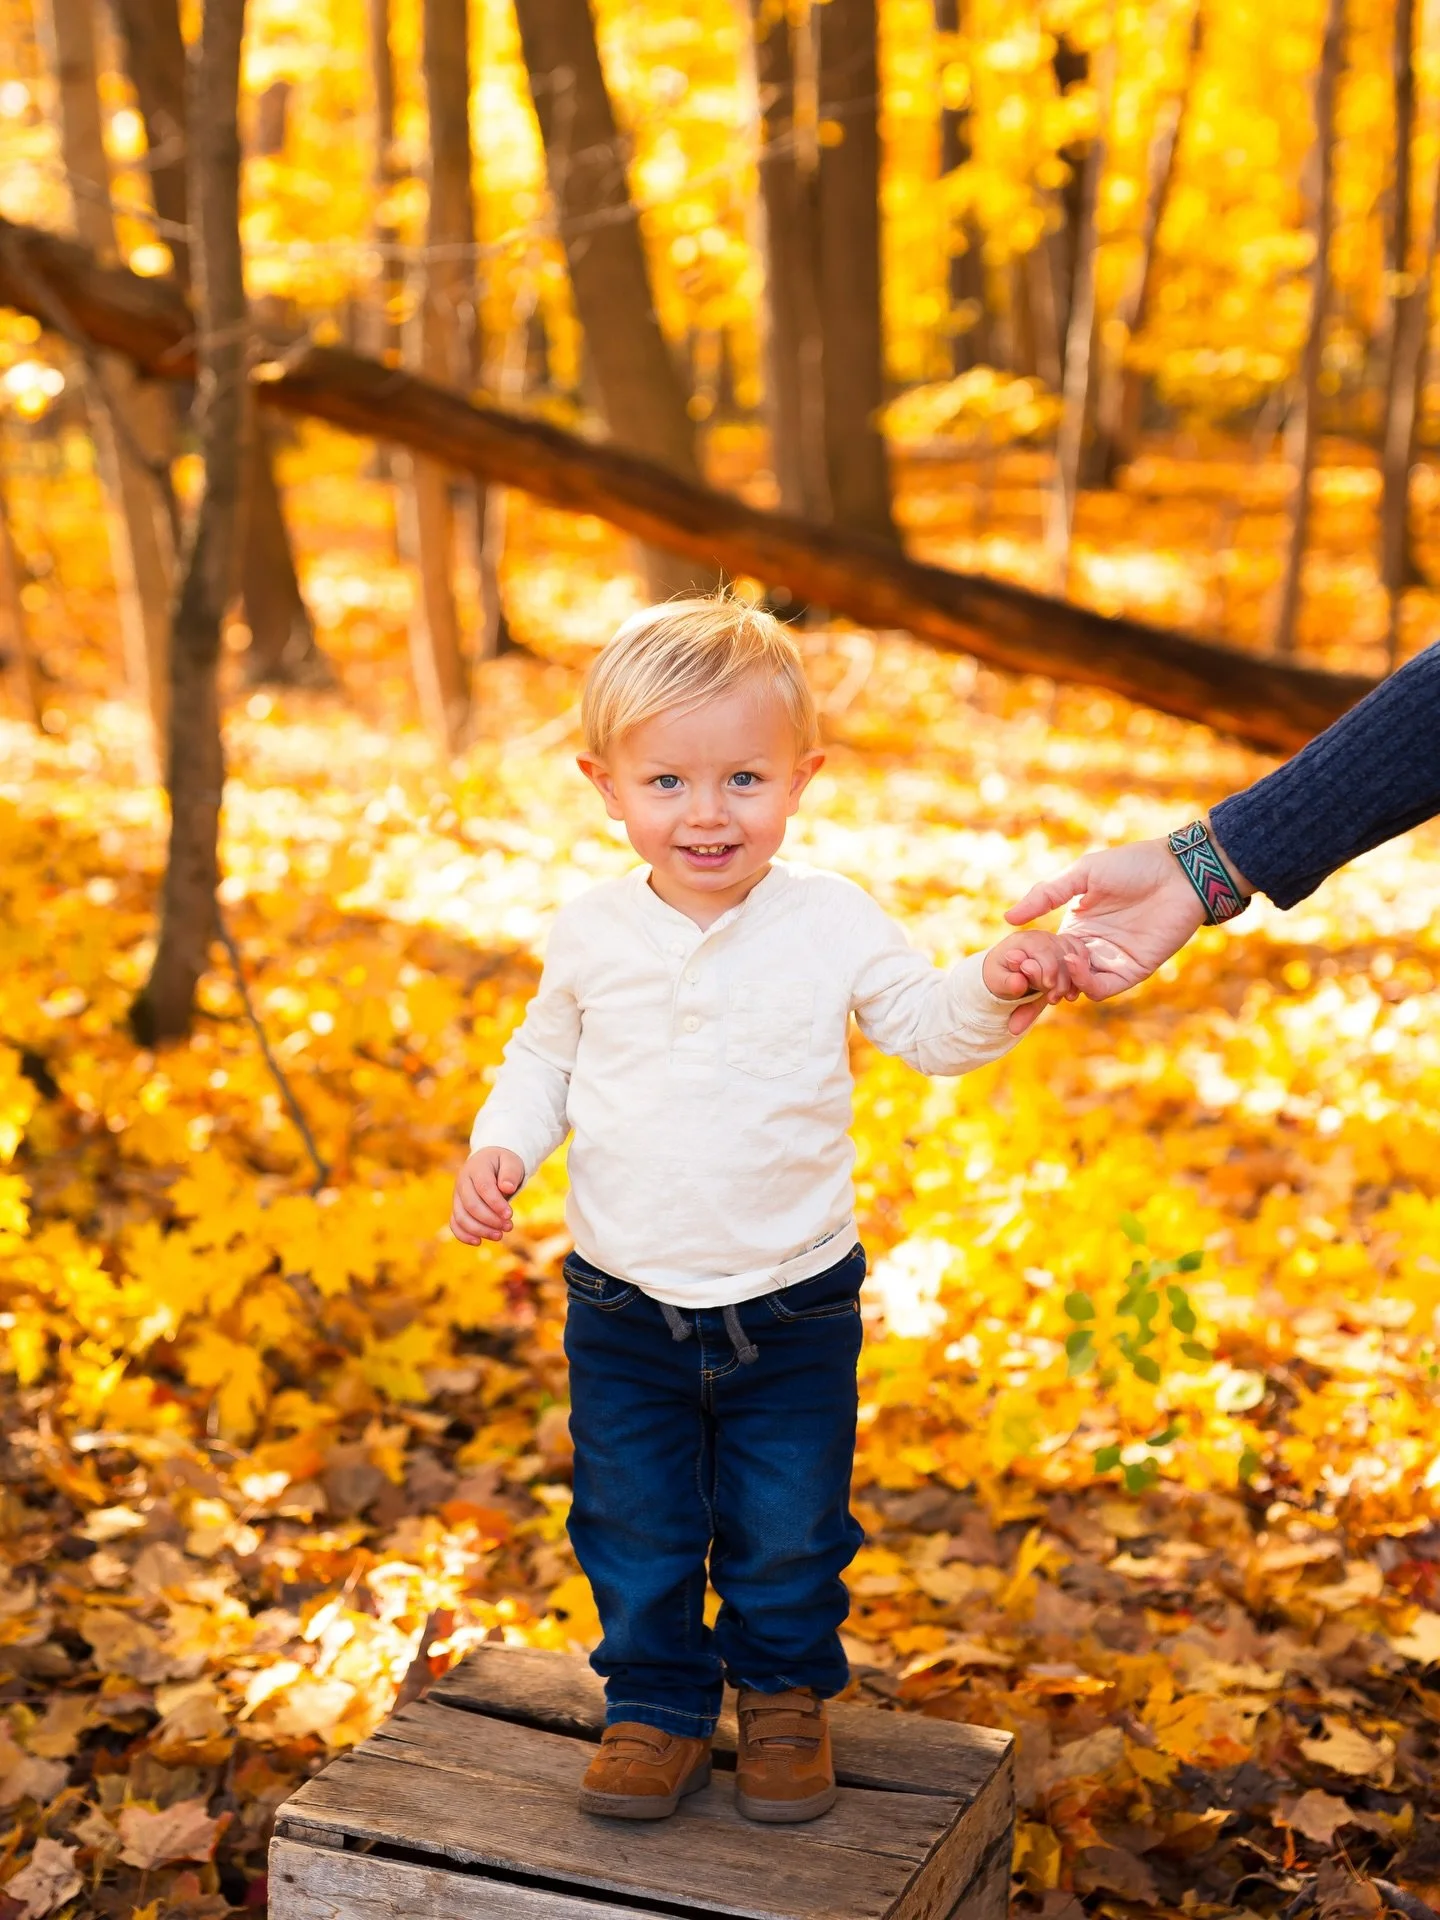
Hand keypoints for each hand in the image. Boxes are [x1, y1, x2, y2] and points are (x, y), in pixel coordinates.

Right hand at [451, 1146, 525, 1242]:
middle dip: (490, 1219)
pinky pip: (455, 1223)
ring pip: (461, 1217)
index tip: (510, 1215)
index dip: (496, 1204)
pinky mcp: (457, 1207)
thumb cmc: (503, 1163)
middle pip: (471, 1205)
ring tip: (499, 1235)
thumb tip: (507, 1188)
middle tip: (509, 1226)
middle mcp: (463, 1182)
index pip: (483, 1188)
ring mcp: (457, 1195)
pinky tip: (478, 1242)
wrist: (489, 1162)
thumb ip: (511, 1173)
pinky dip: (464, 1235)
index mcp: (476, 1168)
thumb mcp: (511, 1162)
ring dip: (480, 1230)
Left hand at [982, 929, 1079, 1033]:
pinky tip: (1075, 988)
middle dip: (1061, 978)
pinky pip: (1081, 952)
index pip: (1042, 950)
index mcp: (1023, 940)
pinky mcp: (1064, 947)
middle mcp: (1041, 936)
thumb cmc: (1000, 977)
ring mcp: (1055, 940)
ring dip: (1073, 978)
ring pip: (1074, 953)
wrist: (1005, 972)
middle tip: (1053, 998)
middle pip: (1061, 952)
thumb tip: (1019, 984)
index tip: (1048, 987)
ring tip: (1063, 997)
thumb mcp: (997, 982)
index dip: (1049, 969)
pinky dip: (1082, 969)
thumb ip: (1008, 983)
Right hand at [1004, 838, 1206, 998]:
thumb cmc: (1133, 865)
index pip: (1046, 954)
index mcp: (1076, 927)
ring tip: (1051, 969)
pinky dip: (1086, 983)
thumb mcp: (1082, 874)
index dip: (1029, 961)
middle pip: (1057, 975)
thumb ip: (1046, 895)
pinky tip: (1076, 963)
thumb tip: (1009, 918)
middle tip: (1026, 977)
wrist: (1180, 871)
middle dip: (1040, 981)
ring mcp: (1111, 961)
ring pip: (1077, 986)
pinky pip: (1103, 988)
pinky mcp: (1132, 970)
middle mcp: (1090, 948)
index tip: (1013, 964)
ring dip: (1061, 982)